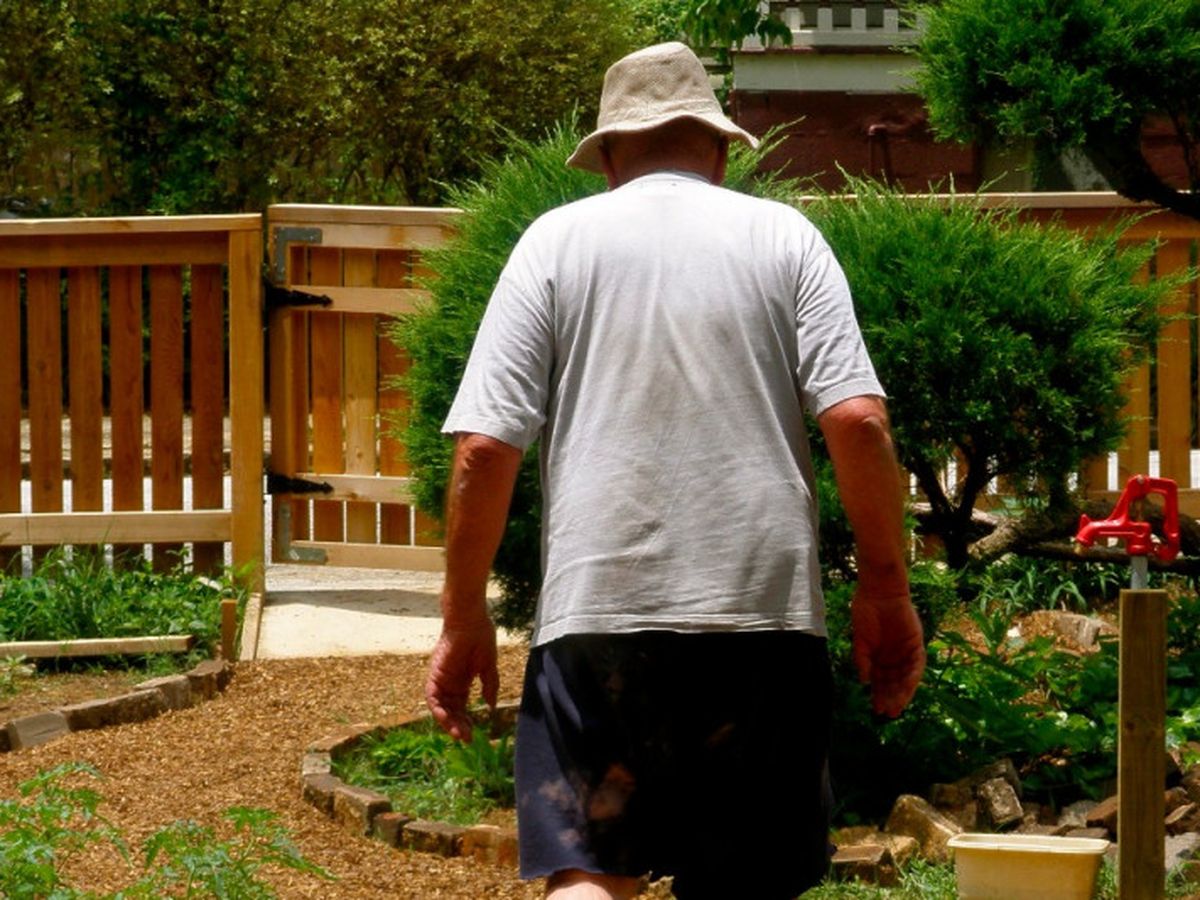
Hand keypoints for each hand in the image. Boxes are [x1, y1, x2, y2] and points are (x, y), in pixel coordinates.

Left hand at [425, 619, 499, 740]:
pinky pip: (432, 696)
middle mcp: (449, 683)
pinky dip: (437, 709)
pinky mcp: (435, 674)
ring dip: (447, 722)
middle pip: (450, 711)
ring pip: (440, 707)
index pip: (461, 708)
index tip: (473, 735)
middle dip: (457, 726)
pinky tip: (446, 718)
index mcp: (462, 682)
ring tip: (457, 734)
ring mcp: (441, 679)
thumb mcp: (488, 666)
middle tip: (466, 738)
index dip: (466, 722)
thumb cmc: (481, 637)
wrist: (471, 619)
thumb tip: (491, 706)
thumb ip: (489, 686)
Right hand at [851, 588, 924, 717]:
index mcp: (879, 657)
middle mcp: (894, 657)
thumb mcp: (860, 641)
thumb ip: (863, 660)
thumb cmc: (865, 613)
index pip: (881, 681)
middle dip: (891, 698)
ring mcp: (906, 651)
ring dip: (903, 692)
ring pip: (906, 677)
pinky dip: (913, 676)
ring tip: (898, 706)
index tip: (876, 709)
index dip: (879, 695)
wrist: (878, 593)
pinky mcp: (916, 644)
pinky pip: (917, 664)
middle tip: (888, 713)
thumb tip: (864, 681)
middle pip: (894, 683)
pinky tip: (907, 687)